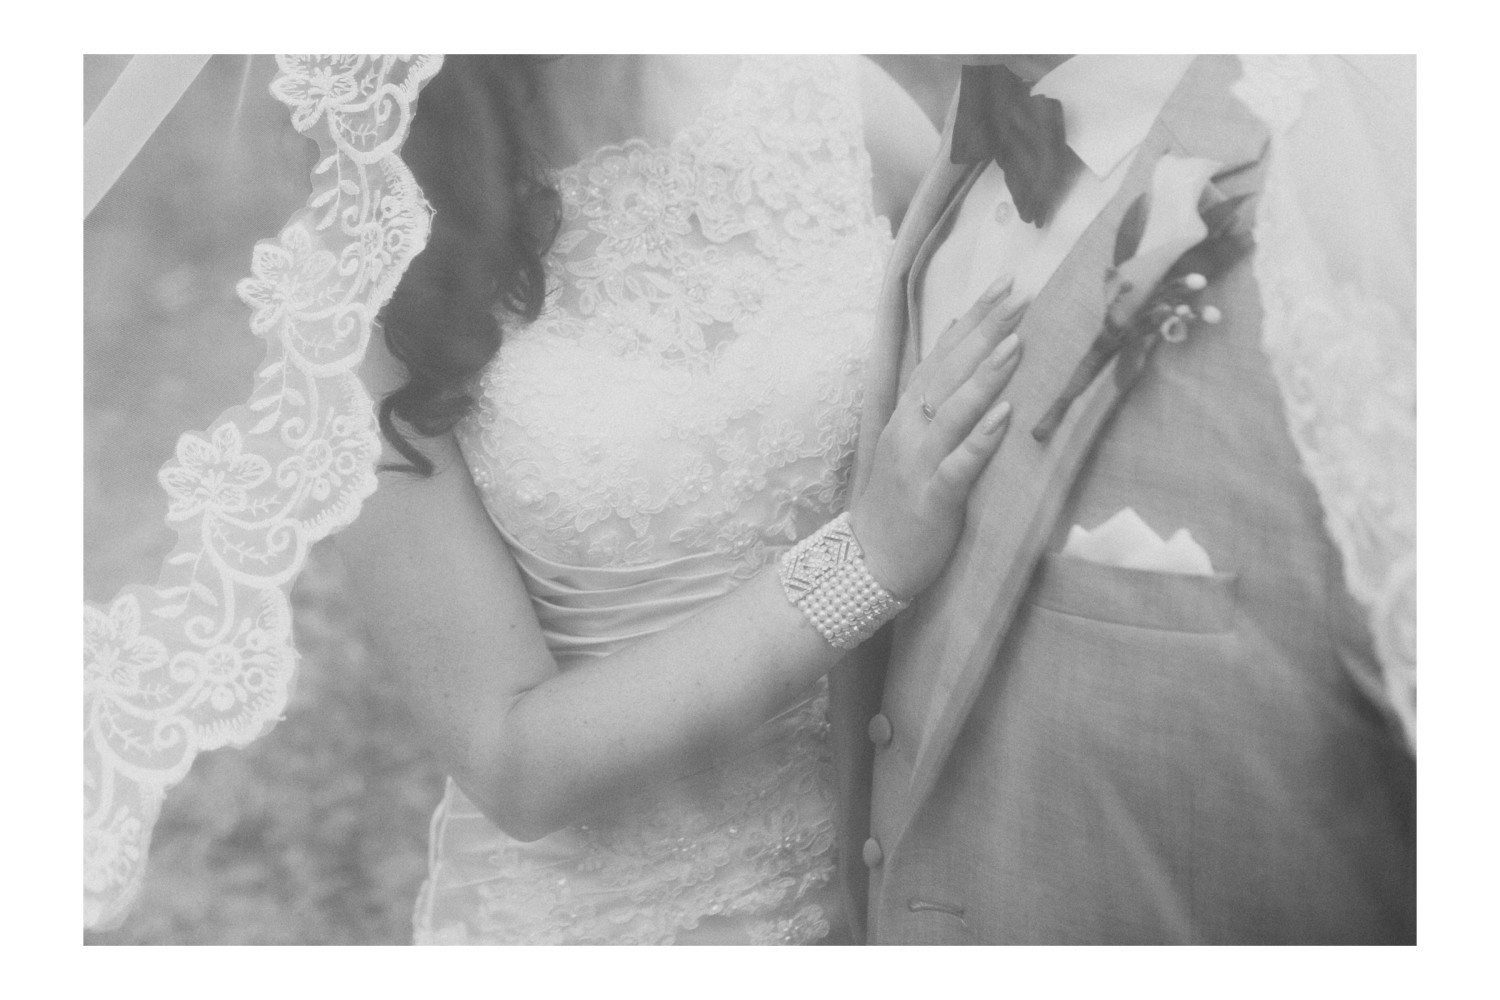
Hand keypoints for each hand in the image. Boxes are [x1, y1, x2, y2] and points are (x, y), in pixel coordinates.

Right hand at [849, 276, 1025, 599]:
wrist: (867, 563)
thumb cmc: (899, 503)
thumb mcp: (912, 445)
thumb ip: (934, 402)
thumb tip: (962, 352)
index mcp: (907, 415)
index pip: (942, 355)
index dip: (973, 319)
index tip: (1005, 283)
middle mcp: (909, 431)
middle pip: (948, 371)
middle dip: (985, 331)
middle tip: (1020, 294)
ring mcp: (918, 464)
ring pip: (952, 412)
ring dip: (985, 376)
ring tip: (1017, 343)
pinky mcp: (932, 500)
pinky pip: (958, 466)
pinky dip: (981, 439)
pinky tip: (1004, 417)